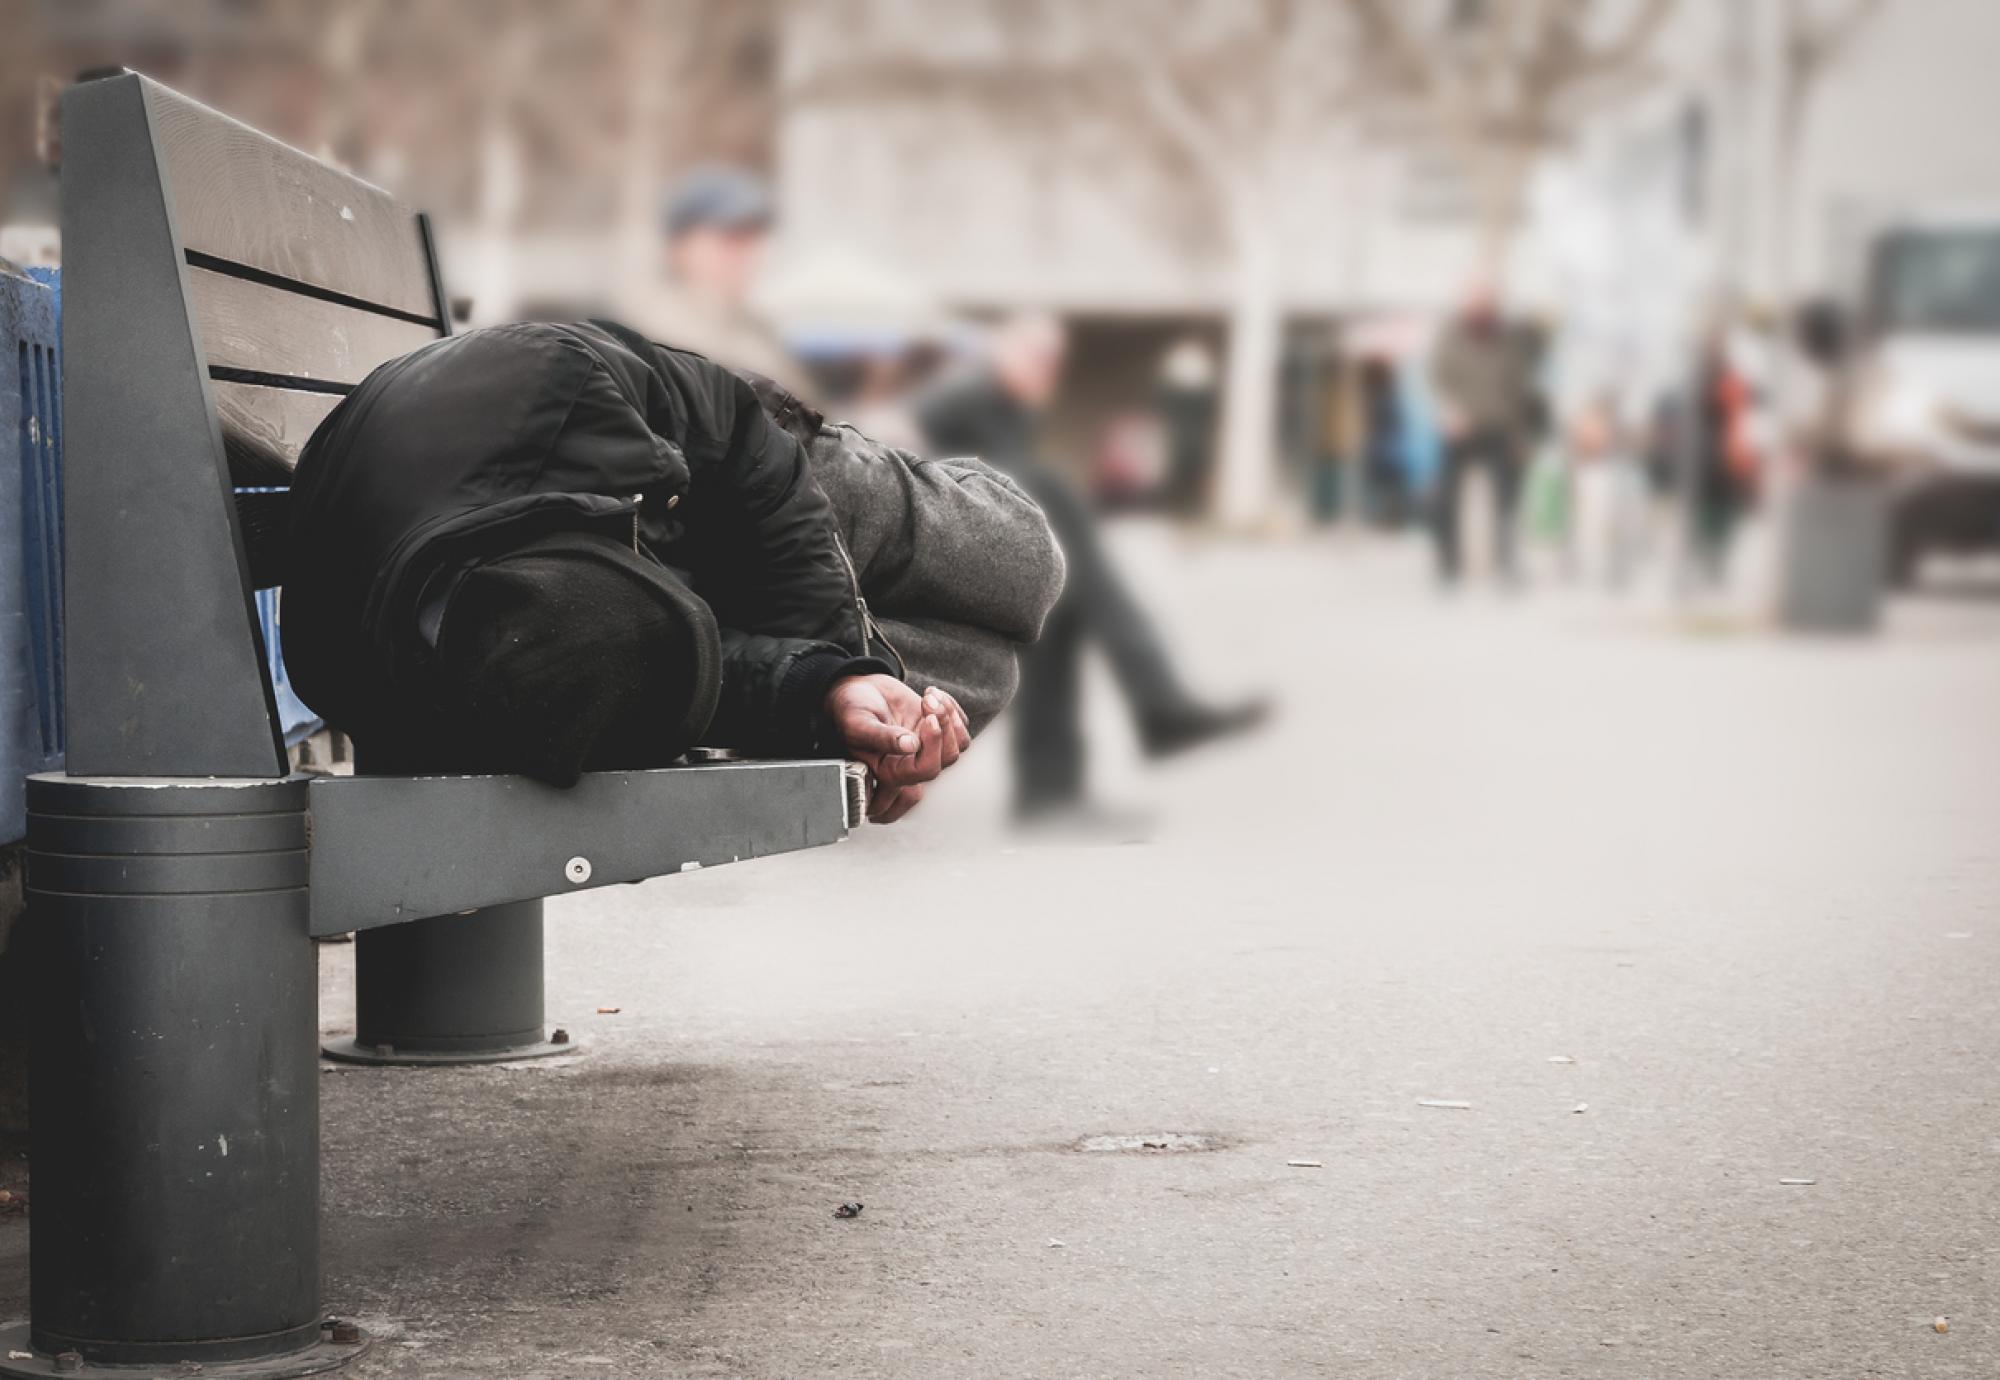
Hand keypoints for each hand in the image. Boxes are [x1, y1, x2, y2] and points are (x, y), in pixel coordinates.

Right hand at [822, 676, 971, 822]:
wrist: (856, 691)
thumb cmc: (849, 710)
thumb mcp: (858, 723)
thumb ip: (881, 737)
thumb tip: (910, 745)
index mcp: (890, 769)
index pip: (924, 771)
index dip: (932, 747)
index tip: (928, 719)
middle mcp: (911, 762)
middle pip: (946, 758)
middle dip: (944, 727)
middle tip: (927, 702)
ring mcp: (927, 747)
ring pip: (958, 744)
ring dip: (949, 715)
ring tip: (929, 696)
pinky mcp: (937, 730)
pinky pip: (961, 725)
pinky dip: (952, 706)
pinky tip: (930, 693)